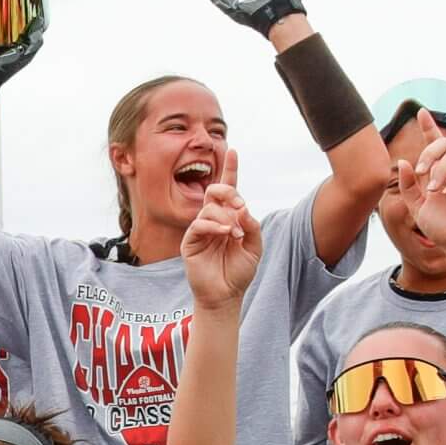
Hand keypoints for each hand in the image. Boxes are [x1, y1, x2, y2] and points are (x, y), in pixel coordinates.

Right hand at [180, 155, 262, 307]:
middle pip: (215, 191)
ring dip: (227, 216)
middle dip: (228, 191)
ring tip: (236, 233)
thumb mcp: (255, 245)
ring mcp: (200, 230)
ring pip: (209, 208)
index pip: (228, 189)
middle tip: (240, 204)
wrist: (226, 294)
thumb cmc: (239, 271)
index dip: (229, 169)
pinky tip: (227, 232)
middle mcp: (213, 219)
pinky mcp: (190, 242)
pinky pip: (199, 225)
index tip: (232, 150)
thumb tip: (241, 207)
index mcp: (229, 217)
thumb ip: (252, 225)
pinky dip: (214, 225)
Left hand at [398, 111, 445, 260]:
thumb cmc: (441, 227)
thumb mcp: (417, 206)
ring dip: (441, 171)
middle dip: (430, 153)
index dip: (428, 127)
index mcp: (439, 171)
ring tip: (435, 190)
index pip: (434, 144)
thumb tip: (403, 161)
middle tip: (421, 170)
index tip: (420, 112)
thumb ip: (409, 185)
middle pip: (444, 145)